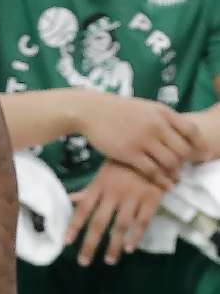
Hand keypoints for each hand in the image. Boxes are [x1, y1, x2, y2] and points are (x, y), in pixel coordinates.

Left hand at [65, 160, 163, 265]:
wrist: (153, 150)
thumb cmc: (123, 164)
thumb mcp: (103, 174)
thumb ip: (88, 190)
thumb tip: (68, 199)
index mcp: (99, 186)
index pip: (83, 209)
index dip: (74, 226)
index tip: (66, 242)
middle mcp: (113, 194)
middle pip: (99, 222)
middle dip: (90, 244)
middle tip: (83, 262)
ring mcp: (132, 197)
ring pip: (121, 226)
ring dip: (114, 245)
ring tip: (109, 260)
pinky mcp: (151, 199)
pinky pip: (142, 221)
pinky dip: (136, 236)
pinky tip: (129, 248)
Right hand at [76, 92, 208, 188]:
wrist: (90, 111)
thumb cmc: (116, 110)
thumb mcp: (144, 108)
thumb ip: (162, 119)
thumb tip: (180, 133)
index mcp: (162, 112)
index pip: (191, 130)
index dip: (200, 145)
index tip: (204, 156)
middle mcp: (156, 126)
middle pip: (183, 149)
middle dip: (187, 162)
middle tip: (186, 169)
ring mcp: (143, 140)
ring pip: (170, 162)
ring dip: (175, 173)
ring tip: (175, 179)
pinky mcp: (129, 153)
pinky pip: (152, 171)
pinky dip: (161, 181)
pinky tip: (164, 185)